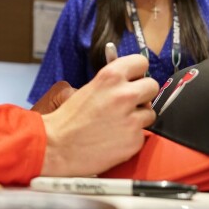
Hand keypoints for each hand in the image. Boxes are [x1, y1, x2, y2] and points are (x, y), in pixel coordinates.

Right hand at [39, 54, 158, 175]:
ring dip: (138, 117)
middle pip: (152, 86)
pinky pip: (142, 134)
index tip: (134, 77)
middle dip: (142, 94)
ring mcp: (132, 119)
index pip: (141, 62)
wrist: (56, 146)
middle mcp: (124, 95)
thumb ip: (110, 83)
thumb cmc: (67, 120)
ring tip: (117, 123)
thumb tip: (130, 80)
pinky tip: (115, 138)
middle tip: (129, 102)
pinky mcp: (135, 140)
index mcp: (110, 77)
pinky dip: (131, 136)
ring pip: (150, 112)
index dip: (137, 71)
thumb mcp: (88, 90)